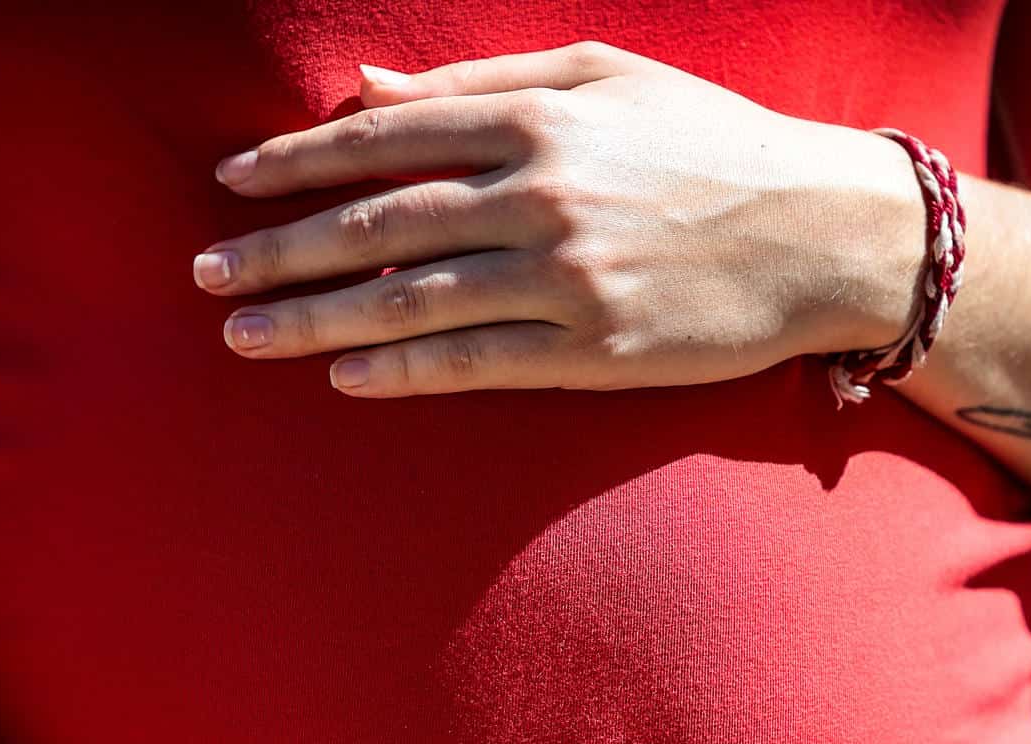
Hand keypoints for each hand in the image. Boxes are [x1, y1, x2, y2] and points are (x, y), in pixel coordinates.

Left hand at [190, 41, 923, 397]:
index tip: (229, 184)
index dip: (296, 162)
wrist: (827, 233)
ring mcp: (566, 278)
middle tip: (203, 272)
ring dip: (314, 320)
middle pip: (376, 223)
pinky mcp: (593, 350)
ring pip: (409, 299)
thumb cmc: (713, 143)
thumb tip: (365, 91)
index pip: (384, 138)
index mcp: (539, 118)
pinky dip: (402, 371)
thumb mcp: (606, 77)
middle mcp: (541, 195)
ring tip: (242, 334)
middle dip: (278, 249)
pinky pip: (475, 363)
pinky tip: (345, 378)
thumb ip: (482, 83)